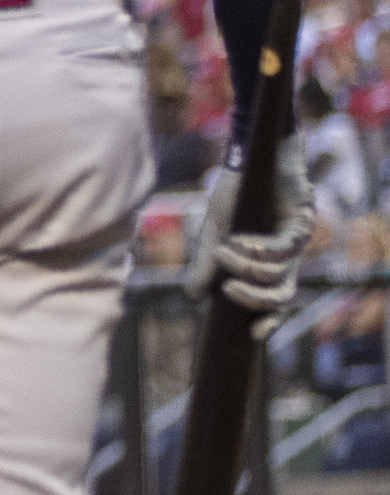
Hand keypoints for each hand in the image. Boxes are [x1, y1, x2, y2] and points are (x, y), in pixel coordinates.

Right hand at [184, 134, 312, 336]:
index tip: (253, 334)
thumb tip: (193, 296)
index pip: (274, 301)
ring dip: (246, 268)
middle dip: (255, 300)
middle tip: (229, 290)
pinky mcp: (300, 227)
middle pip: (280, 296)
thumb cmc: (234, 195)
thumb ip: (204, 264)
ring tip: (224, 250)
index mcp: (266, 264)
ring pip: (277, 276)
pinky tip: (240, 241)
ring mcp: (294, 244)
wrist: (250, 160)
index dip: (268, 321)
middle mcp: (285, 259)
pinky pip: (280, 252)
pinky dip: (256, 251)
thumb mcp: (212, 234)